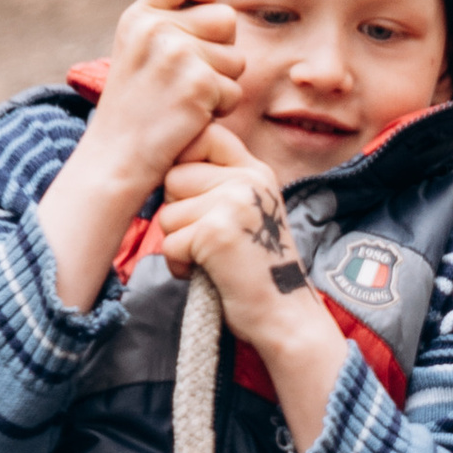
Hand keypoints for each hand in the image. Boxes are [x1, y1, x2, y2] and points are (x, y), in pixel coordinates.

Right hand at [75, 0, 242, 201]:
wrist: (116, 158)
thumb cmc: (134, 110)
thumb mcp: (138, 53)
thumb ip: (168, 24)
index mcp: (139, 16)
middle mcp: (157, 28)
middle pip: (225, 19)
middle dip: (220, 50)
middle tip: (188, 78)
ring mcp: (178, 55)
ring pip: (236, 59)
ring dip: (221, 84)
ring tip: (186, 101)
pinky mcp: (199, 84)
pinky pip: (235, 90)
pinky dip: (221, 110)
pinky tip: (191, 119)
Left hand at [156, 126, 350, 448]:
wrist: (285, 317)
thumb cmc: (257, 271)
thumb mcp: (248, 212)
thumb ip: (220, 185)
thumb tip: (168, 170)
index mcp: (256, 171)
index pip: (206, 135)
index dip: (186, 161)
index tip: (193, 196)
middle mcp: (248, 179)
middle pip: (175, 176)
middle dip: (178, 212)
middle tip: (206, 239)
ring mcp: (233, 203)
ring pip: (168, 213)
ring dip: (178, 243)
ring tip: (209, 260)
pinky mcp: (216, 232)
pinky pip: (169, 242)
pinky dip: (179, 266)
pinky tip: (204, 274)